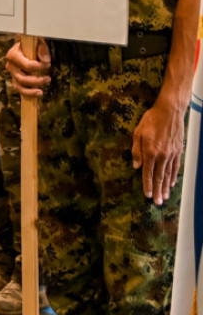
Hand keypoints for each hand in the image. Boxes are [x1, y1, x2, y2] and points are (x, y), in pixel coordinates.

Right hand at [5, 38, 50, 98]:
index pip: (26, 65)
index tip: (48, 64)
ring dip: (31, 91)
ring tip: (41, 92)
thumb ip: (42, 48)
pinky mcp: (17, 79)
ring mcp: (13, 73)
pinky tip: (38, 95)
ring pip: (19, 86)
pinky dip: (28, 94)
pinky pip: (20, 90)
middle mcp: (10, 65)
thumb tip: (45, 61)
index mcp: (13, 54)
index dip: (38, 67)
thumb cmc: (32, 42)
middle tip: (48, 79)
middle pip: (22, 78)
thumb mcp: (37, 40)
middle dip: (36, 81)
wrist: (25, 44)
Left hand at [132, 91, 184, 205]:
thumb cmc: (150, 121)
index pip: (148, 173)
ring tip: (165, 197)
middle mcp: (162, 155)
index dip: (148, 185)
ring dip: (166, 187)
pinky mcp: (178, 151)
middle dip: (158, 191)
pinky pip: (175, 167)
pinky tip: (171, 183)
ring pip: (168, 174)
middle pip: (159, 177)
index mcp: (150, 151)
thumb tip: (135, 166)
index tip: (147, 195)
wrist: (169, 112)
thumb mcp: (137, 133)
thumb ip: (136, 151)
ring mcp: (171, 154)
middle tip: (157, 203)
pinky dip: (173, 176)